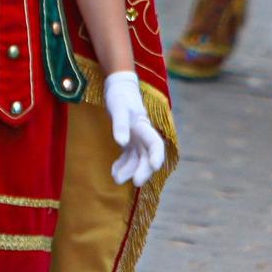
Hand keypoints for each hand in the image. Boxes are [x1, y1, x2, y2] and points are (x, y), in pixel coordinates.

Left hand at [101, 70, 164, 187]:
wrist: (119, 88)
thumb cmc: (120, 96)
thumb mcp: (118, 108)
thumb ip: (120, 125)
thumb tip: (121, 143)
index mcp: (144, 126)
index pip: (155, 144)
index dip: (157, 156)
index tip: (154, 167)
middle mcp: (143, 135)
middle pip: (148, 156)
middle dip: (143, 170)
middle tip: (135, 182)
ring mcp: (137, 139)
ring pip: (137, 159)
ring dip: (130, 170)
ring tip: (116, 179)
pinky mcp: (129, 141)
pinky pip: (129, 156)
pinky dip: (122, 165)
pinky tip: (114, 171)